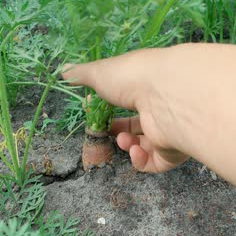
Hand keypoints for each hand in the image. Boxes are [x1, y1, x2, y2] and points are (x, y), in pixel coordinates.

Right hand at [62, 48, 190, 172]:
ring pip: (144, 147)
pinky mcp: (172, 152)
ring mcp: (167, 131)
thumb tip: (63, 72)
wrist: (166, 94)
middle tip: (107, 131)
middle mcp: (160, 108)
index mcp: (146, 88)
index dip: (112, 107)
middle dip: (119, 130)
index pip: (131, 100)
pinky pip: (153, 163)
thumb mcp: (99, 73)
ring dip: (126, 145)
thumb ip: (80, 75)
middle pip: (138, 126)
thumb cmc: (132, 78)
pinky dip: (139, 160)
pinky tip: (134, 150)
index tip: (96, 110)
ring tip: (123, 139)